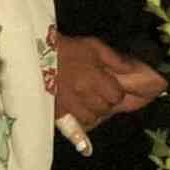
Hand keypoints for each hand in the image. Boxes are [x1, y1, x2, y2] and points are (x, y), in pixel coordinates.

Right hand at [46, 34, 169, 130]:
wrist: (38, 54)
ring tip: (88, 101)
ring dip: (93, 111)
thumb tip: (130, 70)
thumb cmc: (68, 48)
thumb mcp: (94, 47)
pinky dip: (79, 117)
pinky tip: (78, 108)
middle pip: (105, 108)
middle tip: (99, 93)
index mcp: (93, 78)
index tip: (111, 87)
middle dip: (106, 101)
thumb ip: (114, 60)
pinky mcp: (57, 110)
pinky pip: (74, 122)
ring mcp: (69, 103)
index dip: (116, 92)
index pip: (116, 96)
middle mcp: (82, 93)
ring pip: (91, 117)